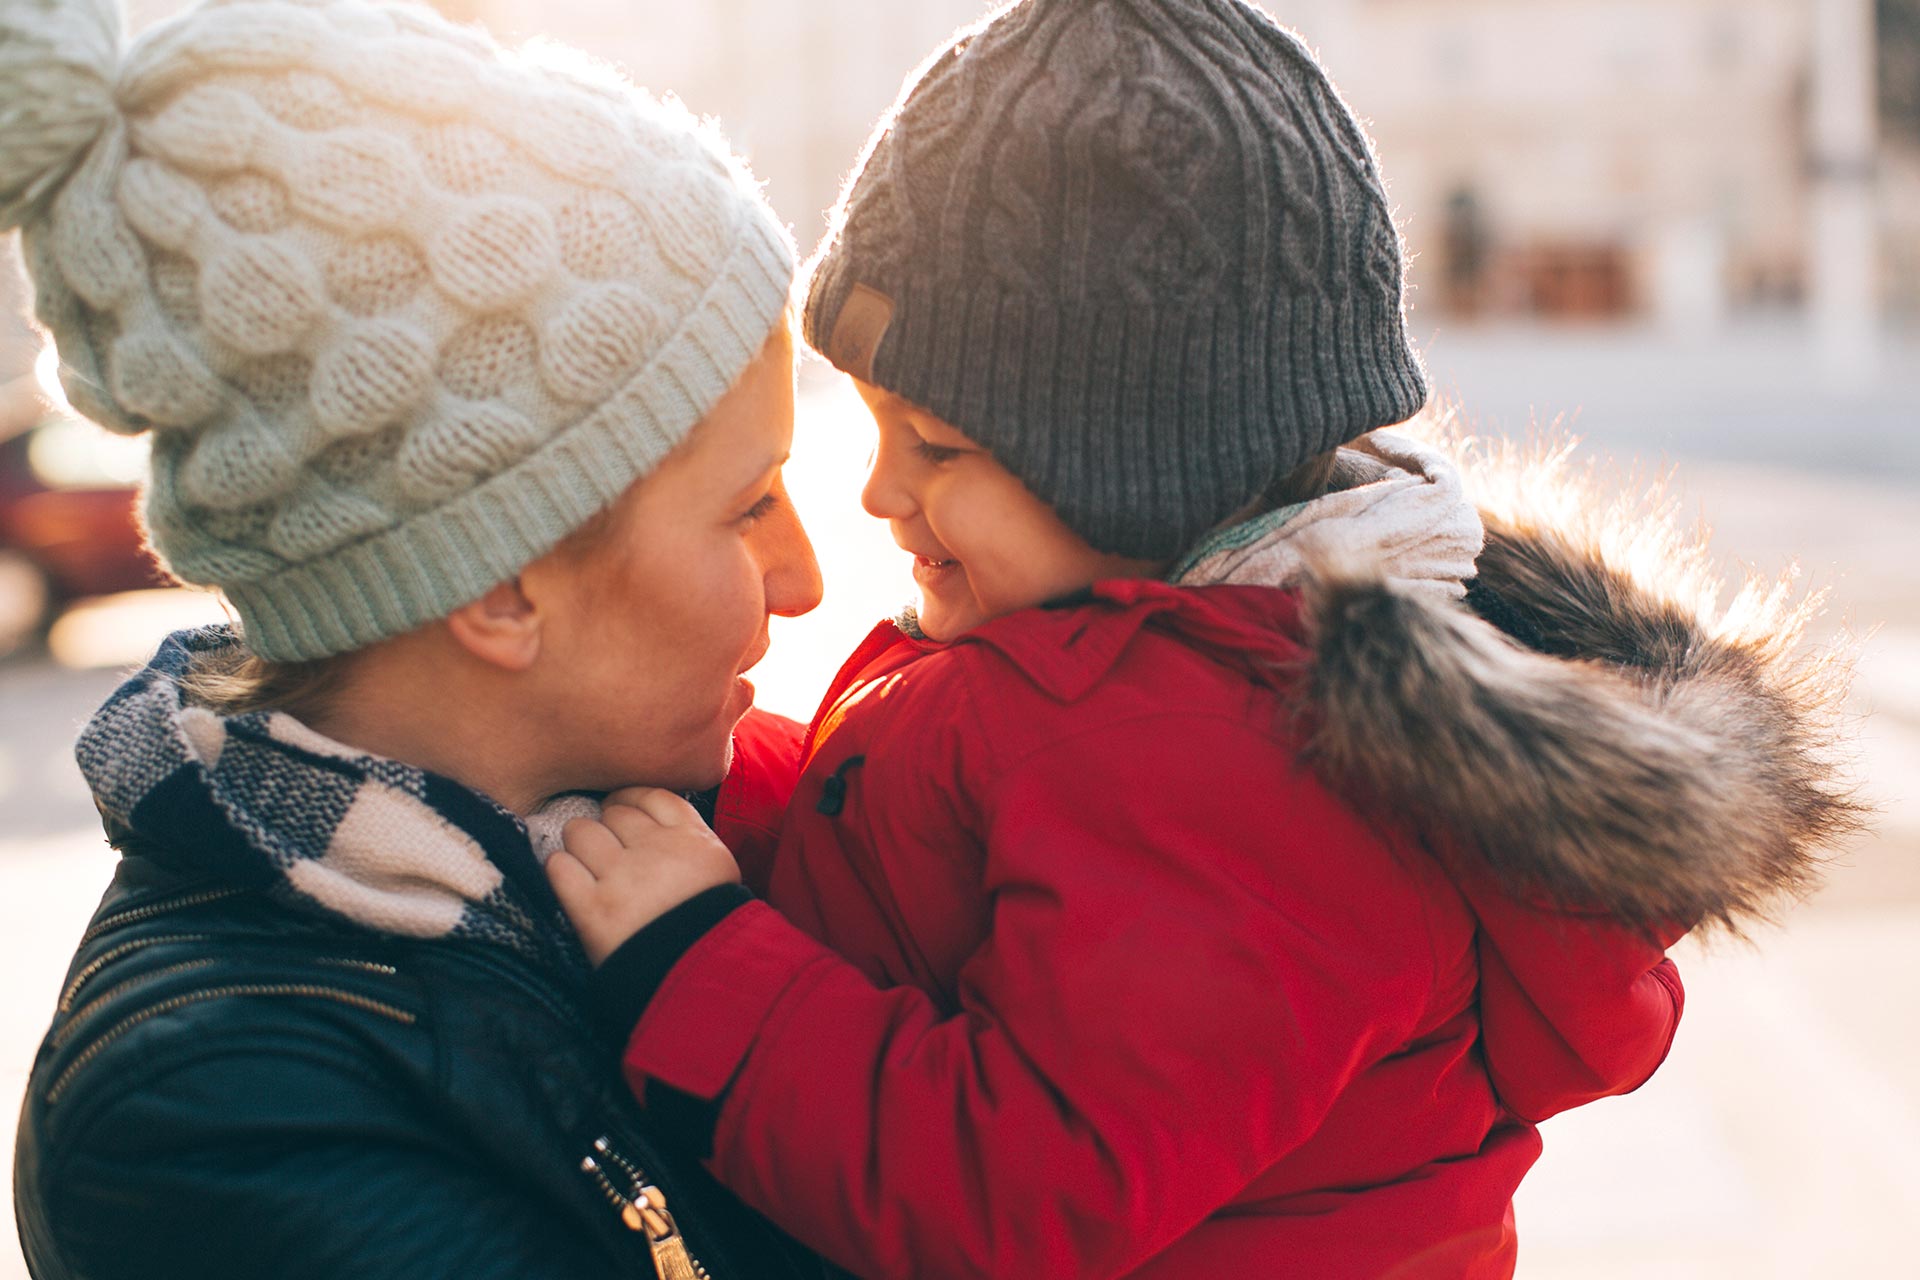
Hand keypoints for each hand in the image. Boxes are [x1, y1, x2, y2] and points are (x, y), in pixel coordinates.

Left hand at [546, 787, 740, 965]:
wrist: (699, 978)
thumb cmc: (711, 928)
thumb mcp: (718, 871)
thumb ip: (689, 840)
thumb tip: (650, 819)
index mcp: (692, 839)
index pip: (651, 796)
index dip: (629, 799)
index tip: (619, 809)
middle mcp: (656, 849)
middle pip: (613, 812)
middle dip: (604, 826)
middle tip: (604, 848)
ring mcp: (621, 877)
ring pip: (581, 832)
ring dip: (578, 844)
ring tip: (585, 863)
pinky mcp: (592, 908)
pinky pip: (559, 867)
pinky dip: (560, 869)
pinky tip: (569, 881)